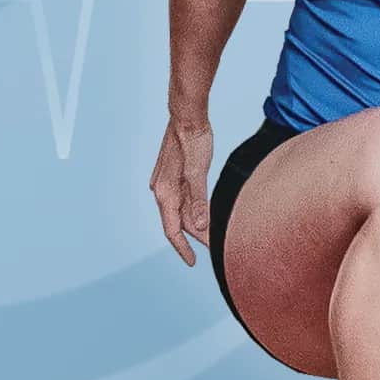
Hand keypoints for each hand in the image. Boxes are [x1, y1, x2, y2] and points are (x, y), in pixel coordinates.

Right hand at [148, 116, 213, 265]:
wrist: (187, 116)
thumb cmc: (192, 140)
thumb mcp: (197, 171)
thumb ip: (197, 200)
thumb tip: (198, 226)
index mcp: (164, 191)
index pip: (172, 229)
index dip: (183, 248)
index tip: (193, 263)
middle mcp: (162, 189)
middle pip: (178, 222)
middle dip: (196, 237)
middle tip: (216, 248)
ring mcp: (167, 182)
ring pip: (182, 211)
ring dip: (197, 224)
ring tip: (215, 234)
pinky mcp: (175, 175)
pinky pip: (184, 199)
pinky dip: (196, 209)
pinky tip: (207, 214)